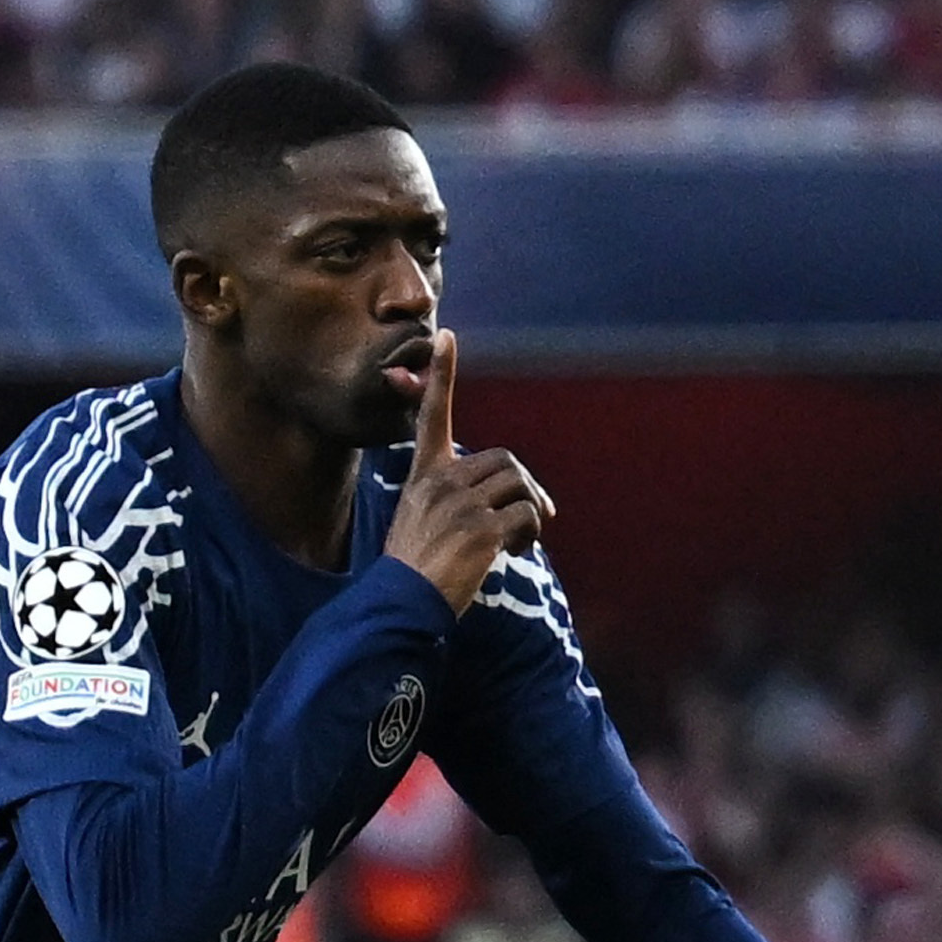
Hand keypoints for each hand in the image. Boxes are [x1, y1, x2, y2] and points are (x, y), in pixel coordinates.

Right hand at [382, 329, 556, 615]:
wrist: (404, 603)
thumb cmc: (417, 569)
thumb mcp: (422, 521)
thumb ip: (454, 500)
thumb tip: (512, 504)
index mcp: (425, 475)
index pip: (432, 415)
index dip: (443, 376)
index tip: (448, 337)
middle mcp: (441, 482)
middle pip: (506, 461)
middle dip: (526, 486)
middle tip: (536, 516)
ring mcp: (460, 503)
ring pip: (520, 485)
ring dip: (531, 513)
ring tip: (519, 541)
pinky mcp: (481, 528)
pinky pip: (527, 515)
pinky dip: (532, 533)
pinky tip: (516, 552)